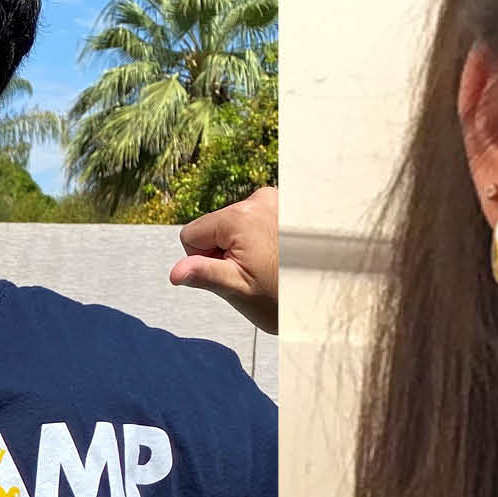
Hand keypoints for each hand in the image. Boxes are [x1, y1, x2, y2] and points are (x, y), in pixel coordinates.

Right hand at [169, 184, 276, 333]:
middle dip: (225, 250)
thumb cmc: (282, 297)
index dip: (203, 259)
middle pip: (213, 227)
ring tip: (267, 264)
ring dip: (243, 245)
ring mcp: (276, 200)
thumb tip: (175, 273)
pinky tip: (275, 254)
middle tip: (253, 271)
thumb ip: (205, 275)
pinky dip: (259, 238)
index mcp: (241, 216)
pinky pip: (254, 220)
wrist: (322, 296)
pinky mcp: (285, 205)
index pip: (191, 234)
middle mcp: (260, 199)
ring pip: (233, 225)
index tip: (231, 270)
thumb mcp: (238, 289)